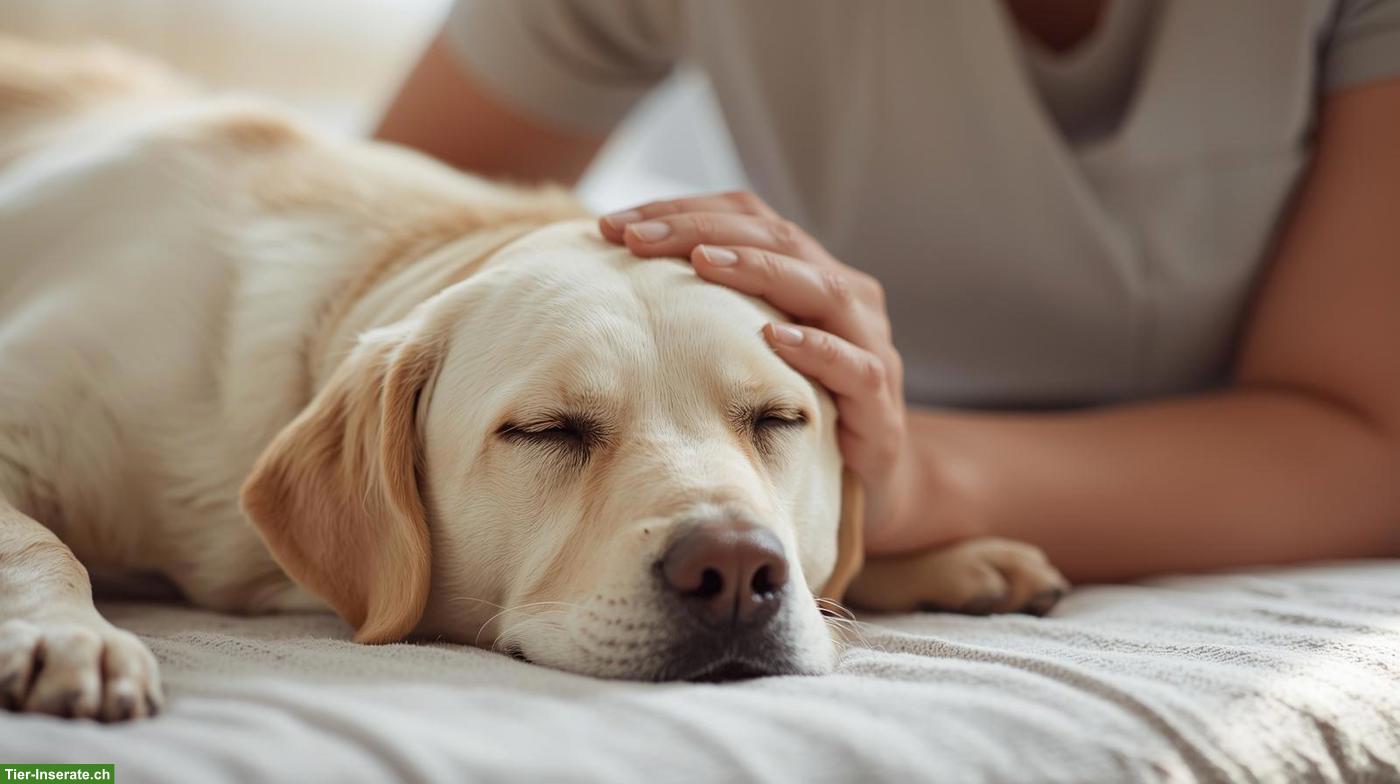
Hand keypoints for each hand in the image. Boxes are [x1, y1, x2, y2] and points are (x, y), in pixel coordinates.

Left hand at [599, 191, 916, 548]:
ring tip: (701, 261)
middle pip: (777, 238)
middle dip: (702, 230)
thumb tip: (610, 282)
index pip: (747, 217)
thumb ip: (705, 310)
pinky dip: (817, 347)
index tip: (614, 223)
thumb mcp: (746, 349)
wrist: (870, 482)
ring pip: (820, 287)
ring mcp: (869, 343)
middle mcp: (845, 295)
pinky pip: (852, 365)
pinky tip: (774, 337)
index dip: (683, 211)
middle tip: (637, 236)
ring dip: (758, 269)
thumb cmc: (794, 405)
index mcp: (809, 271)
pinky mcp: (880, 402)